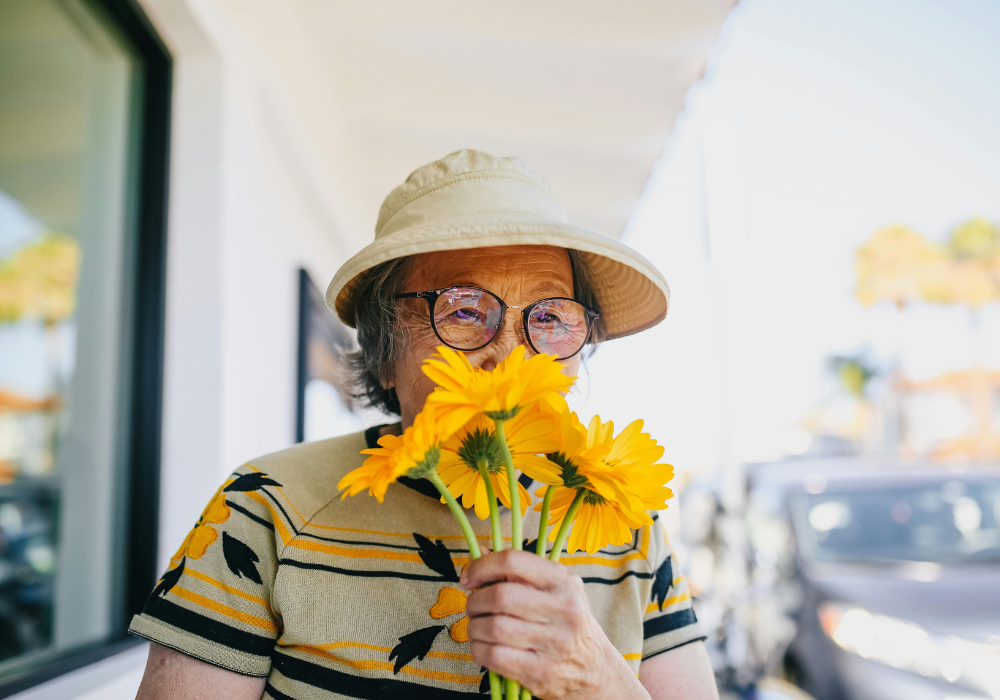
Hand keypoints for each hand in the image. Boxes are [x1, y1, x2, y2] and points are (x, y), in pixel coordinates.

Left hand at [461, 549, 649, 699]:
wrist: (593, 670)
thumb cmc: (564, 623)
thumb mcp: (551, 590)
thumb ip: (516, 571)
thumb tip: (476, 553)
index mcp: (563, 580)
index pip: (513, 561)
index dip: (482, 566)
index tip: (469, 577)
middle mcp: (563, 608)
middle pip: (500, 596)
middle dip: (475, 601)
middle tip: (473, 607)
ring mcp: (554, 642)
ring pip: (493, 627)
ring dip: (474, 627)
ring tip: (477, 627)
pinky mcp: (541, 671)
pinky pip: (493, 655)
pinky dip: (478, 649)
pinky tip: (483, 646)